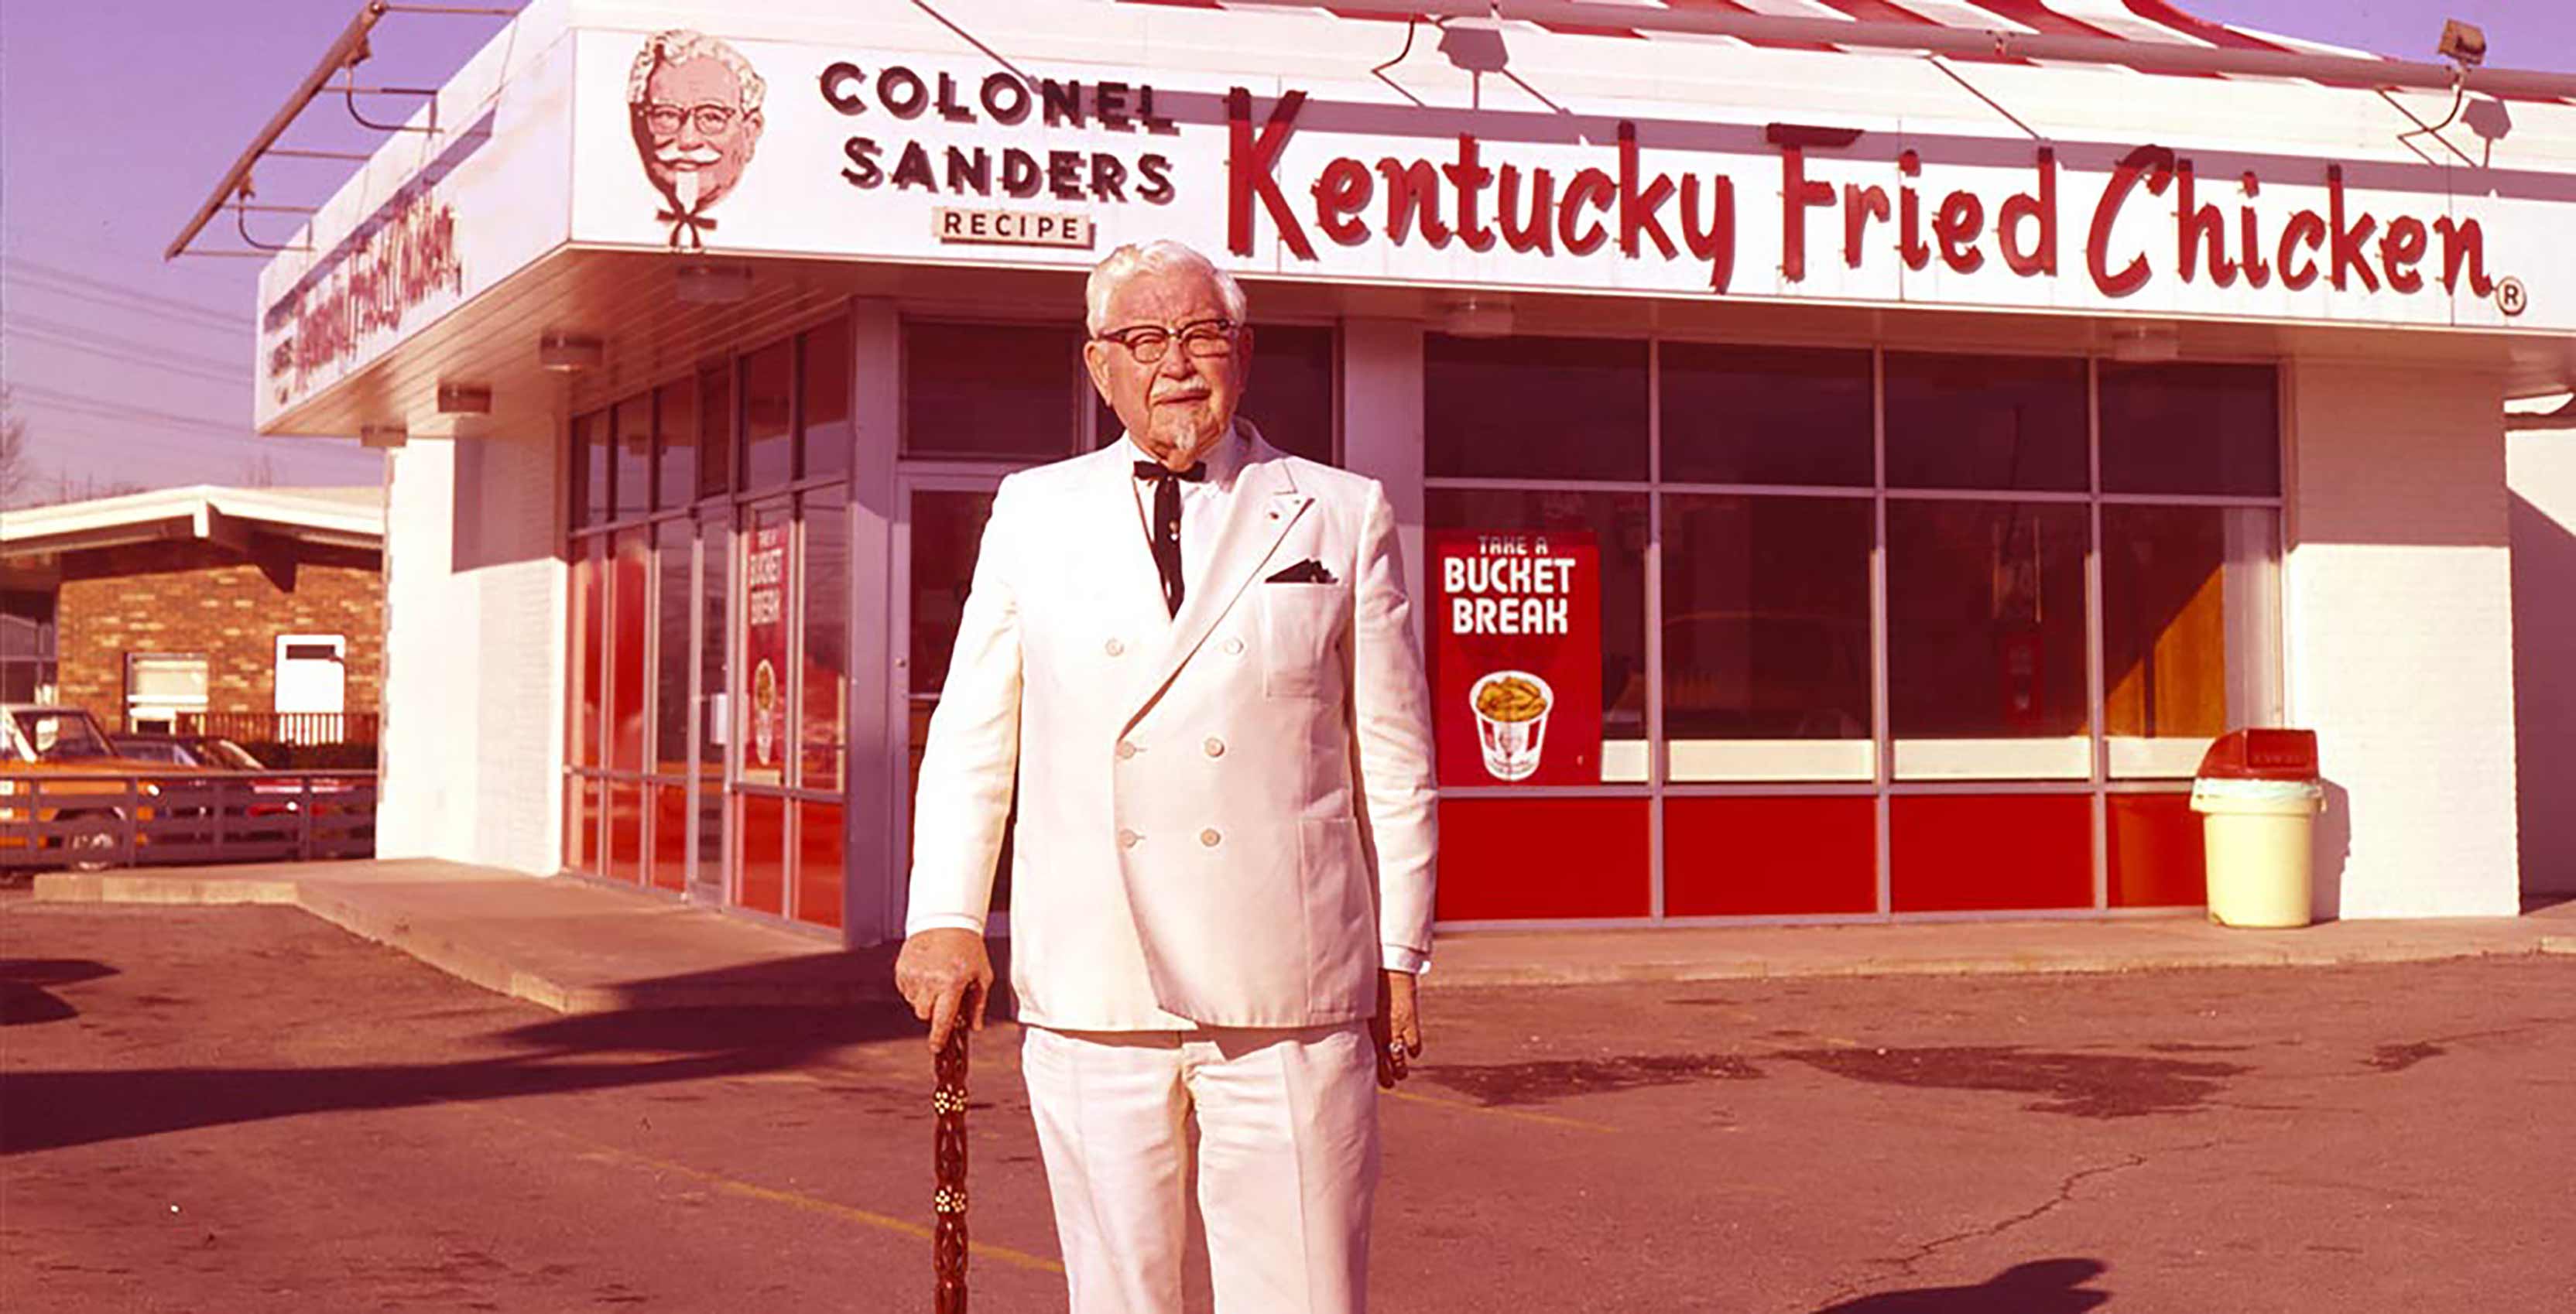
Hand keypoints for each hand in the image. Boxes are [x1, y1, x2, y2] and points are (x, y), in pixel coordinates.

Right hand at [894, 928, 993, 1051]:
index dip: (939, 1036)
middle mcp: (930, 980)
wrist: (947, 921)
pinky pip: (905, 989)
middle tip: (943, 998)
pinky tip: (926, 972)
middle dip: (933, 1012)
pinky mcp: (902, 967)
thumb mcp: (982, 975)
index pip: (942, 1019)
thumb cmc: (969, 949)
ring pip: (914, 1002)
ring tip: (936, 979)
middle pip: (924, 1014)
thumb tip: (975, 1027)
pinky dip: (915, 987)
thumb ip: (978, 1004)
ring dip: (924, 999)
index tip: (936, 1047)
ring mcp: (914, 973)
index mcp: (952, 983)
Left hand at [1369, 969, 1423, 1088]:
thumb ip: (1360, 1022)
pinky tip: (1412, 1051)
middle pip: (1383, 1067)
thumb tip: (1350, 1034)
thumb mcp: (1361, 1006)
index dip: (1373, 1073)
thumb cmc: (1370, 984)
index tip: (1375, 1080)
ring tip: (1402, 1073)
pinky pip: (1414, 1046)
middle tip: (1390, 1081)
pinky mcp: (1409, 1021)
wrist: (1387, 966)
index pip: (1367, 1060)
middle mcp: (1378, 1033)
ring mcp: (1394, 1029)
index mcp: (1365, 1030)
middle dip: (1387, 1077)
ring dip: (1401, 1069)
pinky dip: (1413, 1050)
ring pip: (1399, 1060)